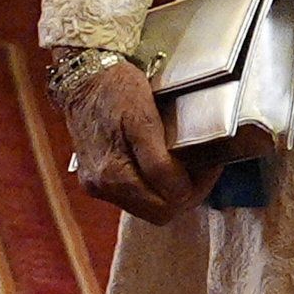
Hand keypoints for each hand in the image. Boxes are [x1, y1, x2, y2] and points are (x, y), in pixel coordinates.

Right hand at [65, 59, 207, 224]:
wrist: (82, 79)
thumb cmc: (117, 90)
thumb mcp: (144, 117)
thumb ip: (160, 159)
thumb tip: (180, 188)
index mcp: (114, 171)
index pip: (170, 201)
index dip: (197, 186)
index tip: (211, 165)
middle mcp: (103, 185)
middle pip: (160, 213)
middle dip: (187, 196)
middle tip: (203, 172)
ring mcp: (97, 185)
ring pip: (148, 210)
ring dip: (170, 196)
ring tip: (186, 172)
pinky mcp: (95, 181)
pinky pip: (134, 199)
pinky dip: (153, 190)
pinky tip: (163, 171)